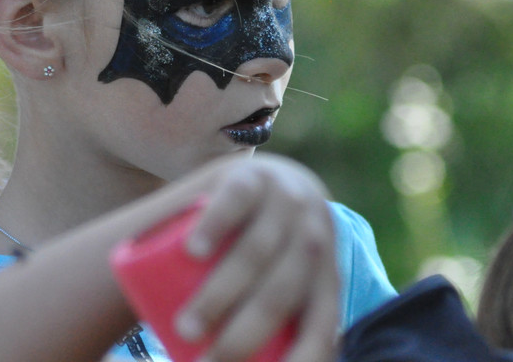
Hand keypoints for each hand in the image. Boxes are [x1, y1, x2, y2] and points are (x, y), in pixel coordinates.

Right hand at [177, 154, 340, 361]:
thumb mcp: (278, 290)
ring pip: (257, 251)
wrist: (246, 185)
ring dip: (220, 294)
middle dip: (241, 338)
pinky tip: (195, 251)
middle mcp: (315, 234)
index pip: (320, 328)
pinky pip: (236, 200)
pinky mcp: (248, 173)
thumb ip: (285, 332)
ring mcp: (285, 199)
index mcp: (328, 273)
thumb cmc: (252, 260)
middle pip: (282, 293)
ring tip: (184, 326)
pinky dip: (216, 227)